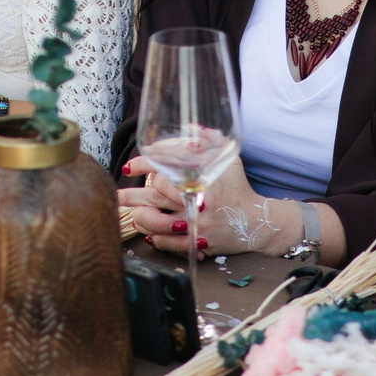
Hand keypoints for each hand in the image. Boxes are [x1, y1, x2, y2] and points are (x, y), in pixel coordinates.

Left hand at [121, 155, 274, 256]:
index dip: (142, 166)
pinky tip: (149, 234)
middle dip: (131, 195)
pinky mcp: (198, 243)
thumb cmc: (239, 187)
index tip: (131, 166)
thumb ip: (209, 141)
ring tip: (133, 213)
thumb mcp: (228, 159)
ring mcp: (195, 225)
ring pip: (157, 223)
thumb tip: (190, 130)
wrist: (256, 220)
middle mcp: (194, 203)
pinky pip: (170, 244)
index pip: (162, 170)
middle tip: (118, 194)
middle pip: (153, 197)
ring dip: (141, 218)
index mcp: (199, 180)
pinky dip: (157, 240)